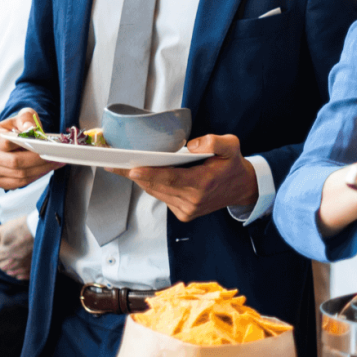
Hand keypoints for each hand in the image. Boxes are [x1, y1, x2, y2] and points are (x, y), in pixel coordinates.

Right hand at [0, 108, 58, 189]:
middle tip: (55, 157)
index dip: (27, 146)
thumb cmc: (17, 127)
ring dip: (40, 170)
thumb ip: (26, 119)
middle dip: (38, 160)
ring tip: (55, 163)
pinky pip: (19, 183)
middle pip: (14, 162)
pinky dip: (35, 177)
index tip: (45, 146)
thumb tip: (30, 128)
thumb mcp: (22, 117)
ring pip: (19, 174)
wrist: (11, 139)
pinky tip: (45, 170)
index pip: (6, 143)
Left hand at [0, 216, 33, 279]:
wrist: (44, 229)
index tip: (10, 243)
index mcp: (1, 256)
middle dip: (8, 258)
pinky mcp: (33, 270)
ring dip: (16, 265)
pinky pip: (24, 275)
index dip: (2, 250)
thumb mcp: (3, 229)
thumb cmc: (23, 228)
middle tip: (17, 247)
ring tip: (24, 253)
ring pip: (13, 272)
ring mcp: (23, 269)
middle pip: (4, 266)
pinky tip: (28, 260)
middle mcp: (11, 265)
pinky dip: (25, 270)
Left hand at [121, 134, 257, 221]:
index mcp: (203, 184)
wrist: (241, 188)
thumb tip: (191, 146)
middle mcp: (193, 200)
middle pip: (157, 186)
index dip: (150, 173)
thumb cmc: (232, 165)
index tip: (132, 168)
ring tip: (123, 165)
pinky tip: (145, 174)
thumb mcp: (231, 145)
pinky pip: (162, 197)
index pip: (171, 178)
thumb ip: (214, 142)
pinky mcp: (184, 214)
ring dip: (141, 179)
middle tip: (114, 162)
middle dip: (135, 174)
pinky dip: (152, 185)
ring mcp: (187, 209)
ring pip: (156, 192)